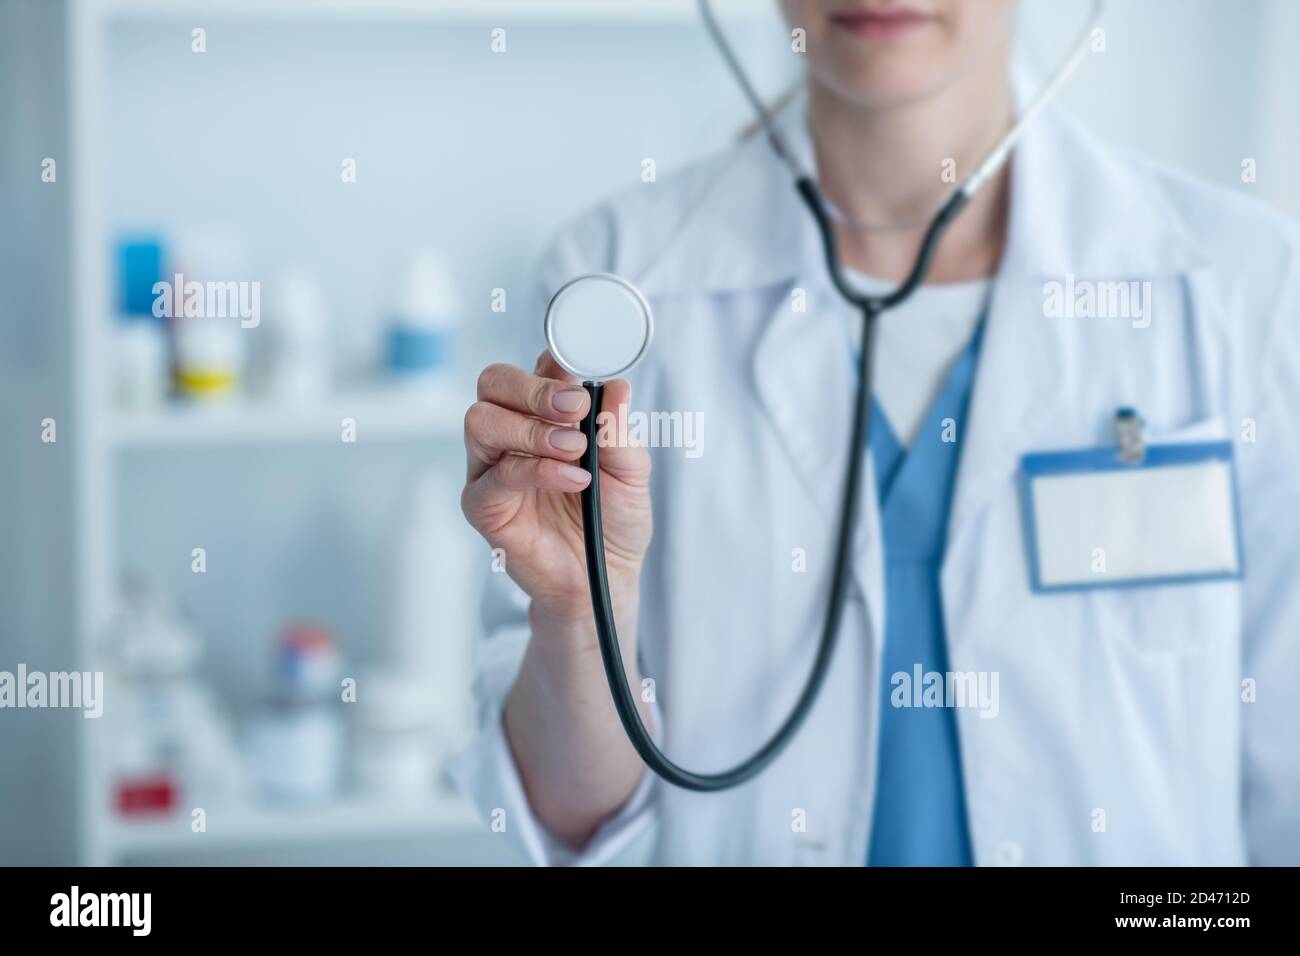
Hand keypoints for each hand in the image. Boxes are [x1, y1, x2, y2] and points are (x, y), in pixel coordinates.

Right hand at [461, 351, 652, 630]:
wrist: (606, 578)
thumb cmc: (614, 520)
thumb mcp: (631, 472)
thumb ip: (619, 430)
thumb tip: (617, 387)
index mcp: (546, 414)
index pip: (535, 369)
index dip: (552, 363)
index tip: (580, 378)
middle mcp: (512, 434)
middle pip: (493, 383)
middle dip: (533, 388)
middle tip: (575, 407)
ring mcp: (491, 468)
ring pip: (481, 421)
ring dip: (531, 428)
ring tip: (575, 448)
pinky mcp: (484, 506)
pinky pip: (495, 476)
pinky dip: (535, 470)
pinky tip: (571, 478)